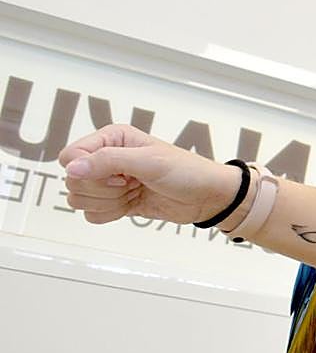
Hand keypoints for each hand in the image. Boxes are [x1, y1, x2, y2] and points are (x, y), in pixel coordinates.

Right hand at [58, 124, 241, 224]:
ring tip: (134, 192)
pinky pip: (92, 214)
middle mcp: (106, 157)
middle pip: (73, 181)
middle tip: (132, 184)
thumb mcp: (149, 162)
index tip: (120, 175)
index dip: (90, 172)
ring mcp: (109, 181)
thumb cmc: (186, 172)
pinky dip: (111, 213)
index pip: (70, 156)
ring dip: (107, 202)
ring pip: (80, 199)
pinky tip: (132, 204)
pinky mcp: (115, 201)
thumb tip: (72, 168)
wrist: (208, 197)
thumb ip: (108, 162)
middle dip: (102, 189)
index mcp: (112, 138)